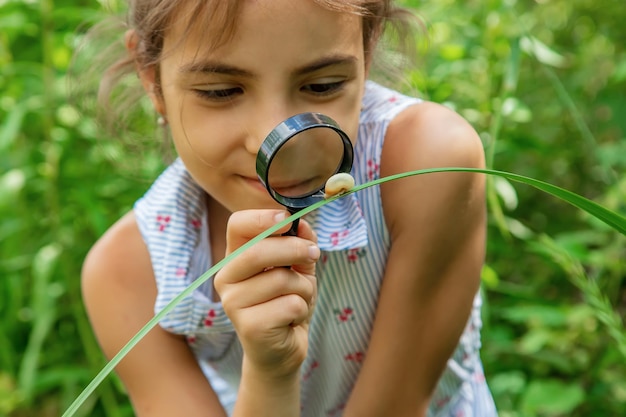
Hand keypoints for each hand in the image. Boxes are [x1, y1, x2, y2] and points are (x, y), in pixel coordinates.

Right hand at [214, 210, 319, 377]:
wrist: (283, 349)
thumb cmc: (286, 303)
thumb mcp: (298, 268)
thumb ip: (301, 244)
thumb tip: (304, 224)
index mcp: (235, 258)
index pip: (236, 225)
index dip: (263, 218)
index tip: (288, 219)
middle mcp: (227, 278)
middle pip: (258, 250)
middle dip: (294, 248)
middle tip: (314, 253)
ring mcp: (233, 303)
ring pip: (281, 279)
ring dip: (303, 287)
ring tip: (298, 299)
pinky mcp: (248, 326)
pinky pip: (289, 304)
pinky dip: (301, 309)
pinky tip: (291, 319)